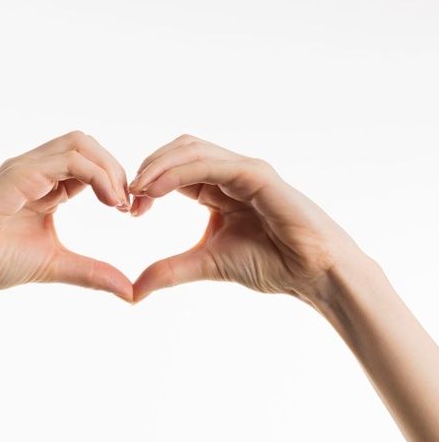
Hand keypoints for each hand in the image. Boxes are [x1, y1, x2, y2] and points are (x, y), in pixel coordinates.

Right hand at [0, 131, 132, 300]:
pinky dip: (95, 174)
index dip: (115, 181)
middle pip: (87, 144)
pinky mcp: (17, 175)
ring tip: (119, 202)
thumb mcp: (56, 264)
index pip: (90, 164)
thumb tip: (131, 292)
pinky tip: (106, 201)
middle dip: (116, 168)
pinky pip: (65, 160)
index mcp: (46, 185)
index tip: (129, 211)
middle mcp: (37, 170)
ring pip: (79, 143)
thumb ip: (92, 273)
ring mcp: (26, 169)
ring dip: (108, 168)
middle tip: (129, 204)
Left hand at [129, 134, 361, 306]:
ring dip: (158, 166)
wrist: (313, 274)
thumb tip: (134, 291)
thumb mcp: (207, 263)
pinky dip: (178, 172)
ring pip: (191, 150)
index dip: (148, 183)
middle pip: (178, 150)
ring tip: (137, 190)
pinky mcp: (257, 175)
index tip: (128, 209)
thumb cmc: (270, 264)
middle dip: (148, 168)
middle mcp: (230, 173)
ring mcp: (244, 170)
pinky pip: (211, 164)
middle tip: (127, 196)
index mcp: (218, 189)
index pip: (174, 170)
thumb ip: (170, 271)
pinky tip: (156, 190)